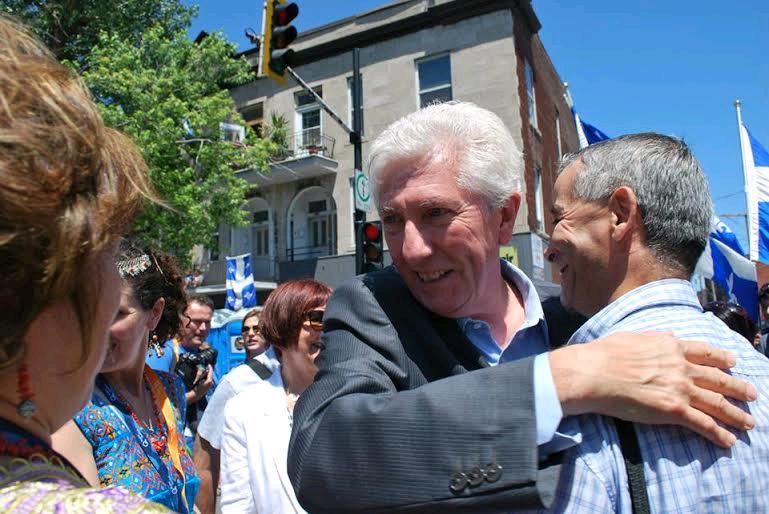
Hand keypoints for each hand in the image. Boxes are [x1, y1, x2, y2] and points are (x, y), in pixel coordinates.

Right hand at [190, 365, 213, 402]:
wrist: (196, 395)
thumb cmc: (196, 388)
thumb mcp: (197, 380)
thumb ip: (199, 374)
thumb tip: (200, 369)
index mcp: (209, 380)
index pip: (210, 372)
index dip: (210, 368)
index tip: (209, 364)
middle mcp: (210, 382)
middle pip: (211, 374)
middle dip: (209, 370)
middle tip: (207, 366)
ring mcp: (210, 385)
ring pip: (210, 377)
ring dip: (208, 373)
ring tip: (206, 370)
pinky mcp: (208, 386)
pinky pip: (208, 380)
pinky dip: (207, 377)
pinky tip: (204, 376)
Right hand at [550, 331, 757, 447]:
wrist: (594, 373)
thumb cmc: (605, 354)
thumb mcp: (634, 337)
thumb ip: (655, 339)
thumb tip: (668, 339)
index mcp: (671, 347)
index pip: (705, 352)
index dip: (722, 358)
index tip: (733, 362)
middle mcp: (681, 367)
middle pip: (718, 378)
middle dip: (738, 388)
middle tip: (752, 395)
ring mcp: (680, 389)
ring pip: (717, 403)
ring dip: (736, 415)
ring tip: (748, 423)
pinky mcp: (674, 410)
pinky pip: (704, 424)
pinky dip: (719, 434)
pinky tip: (729, 441)